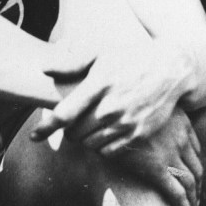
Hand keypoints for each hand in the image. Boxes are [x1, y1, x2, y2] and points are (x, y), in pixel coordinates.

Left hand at [31, 40, 189, 154]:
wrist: (170, 70)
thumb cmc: (131, 59)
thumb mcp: (102, 54)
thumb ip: (72, 62)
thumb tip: (44, 68)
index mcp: (99, 83)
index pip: (65, 113)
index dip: (46, 127)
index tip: (34, 135)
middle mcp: (111, 106)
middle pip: (75, 133)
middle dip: (68, 130)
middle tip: (71, 122)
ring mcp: (125, 122)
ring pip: (90, 143)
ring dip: (84, 138)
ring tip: (88, 126)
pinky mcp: (138, 134)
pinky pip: (108, 151)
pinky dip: (100, 146)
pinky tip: (103, 133)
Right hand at [108, 108, 203, 205]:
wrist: (109, 115)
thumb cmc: (124, 112)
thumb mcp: (148, 109)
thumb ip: (159, 118)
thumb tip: (156, 132)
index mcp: (181, 122)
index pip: (196, 149)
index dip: (195, 166)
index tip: (193, 176)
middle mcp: (180, 137)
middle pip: (197, 167)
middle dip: (198, 185)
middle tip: (196, 197)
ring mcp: (171, 153)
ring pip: (191, 182)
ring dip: (194, 198)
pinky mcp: (157, 168)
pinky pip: (178, 193)